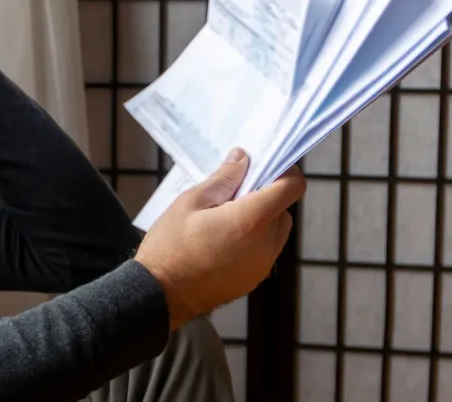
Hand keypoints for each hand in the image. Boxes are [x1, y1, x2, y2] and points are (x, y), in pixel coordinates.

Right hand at [133, 149, 305, 329]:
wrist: (159, 295)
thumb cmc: (170, 246)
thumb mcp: (190, 202)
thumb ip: (222, 179)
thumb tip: (243, 158)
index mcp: (250, 220)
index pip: (292, 187)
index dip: (284, 172)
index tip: (262, 169)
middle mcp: (265, 244)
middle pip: (283, 209)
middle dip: (264, 198)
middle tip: (232, 197)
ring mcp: (262, 265)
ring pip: (276, 231)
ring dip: (261, 221)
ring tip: (225, 222)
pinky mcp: (254, 280)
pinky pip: (265, 251)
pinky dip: (253, 242)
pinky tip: (222, 244)